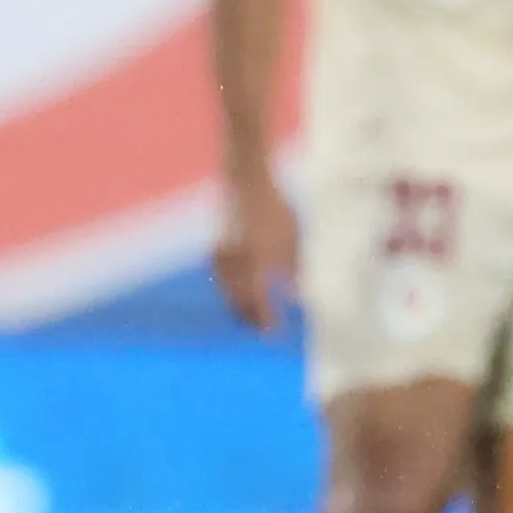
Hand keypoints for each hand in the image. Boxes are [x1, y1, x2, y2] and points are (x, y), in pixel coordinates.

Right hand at [214, 170, 297, 331]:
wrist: (244, 179)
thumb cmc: (275, 207)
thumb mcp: (292, 237)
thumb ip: (294, 268)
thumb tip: (297, 296)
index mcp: (258, 259)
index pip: (260, 301)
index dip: (267, 320)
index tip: (274, 333)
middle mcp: (236, 261)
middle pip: (240, 302)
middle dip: (252, 318)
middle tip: (265, 329)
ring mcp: (223, 256)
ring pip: (229, 291)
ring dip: (241, 306)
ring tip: (254, 315)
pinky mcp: (216, 250)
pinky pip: (223, 279)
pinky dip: (232, 289)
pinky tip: (243, 292)